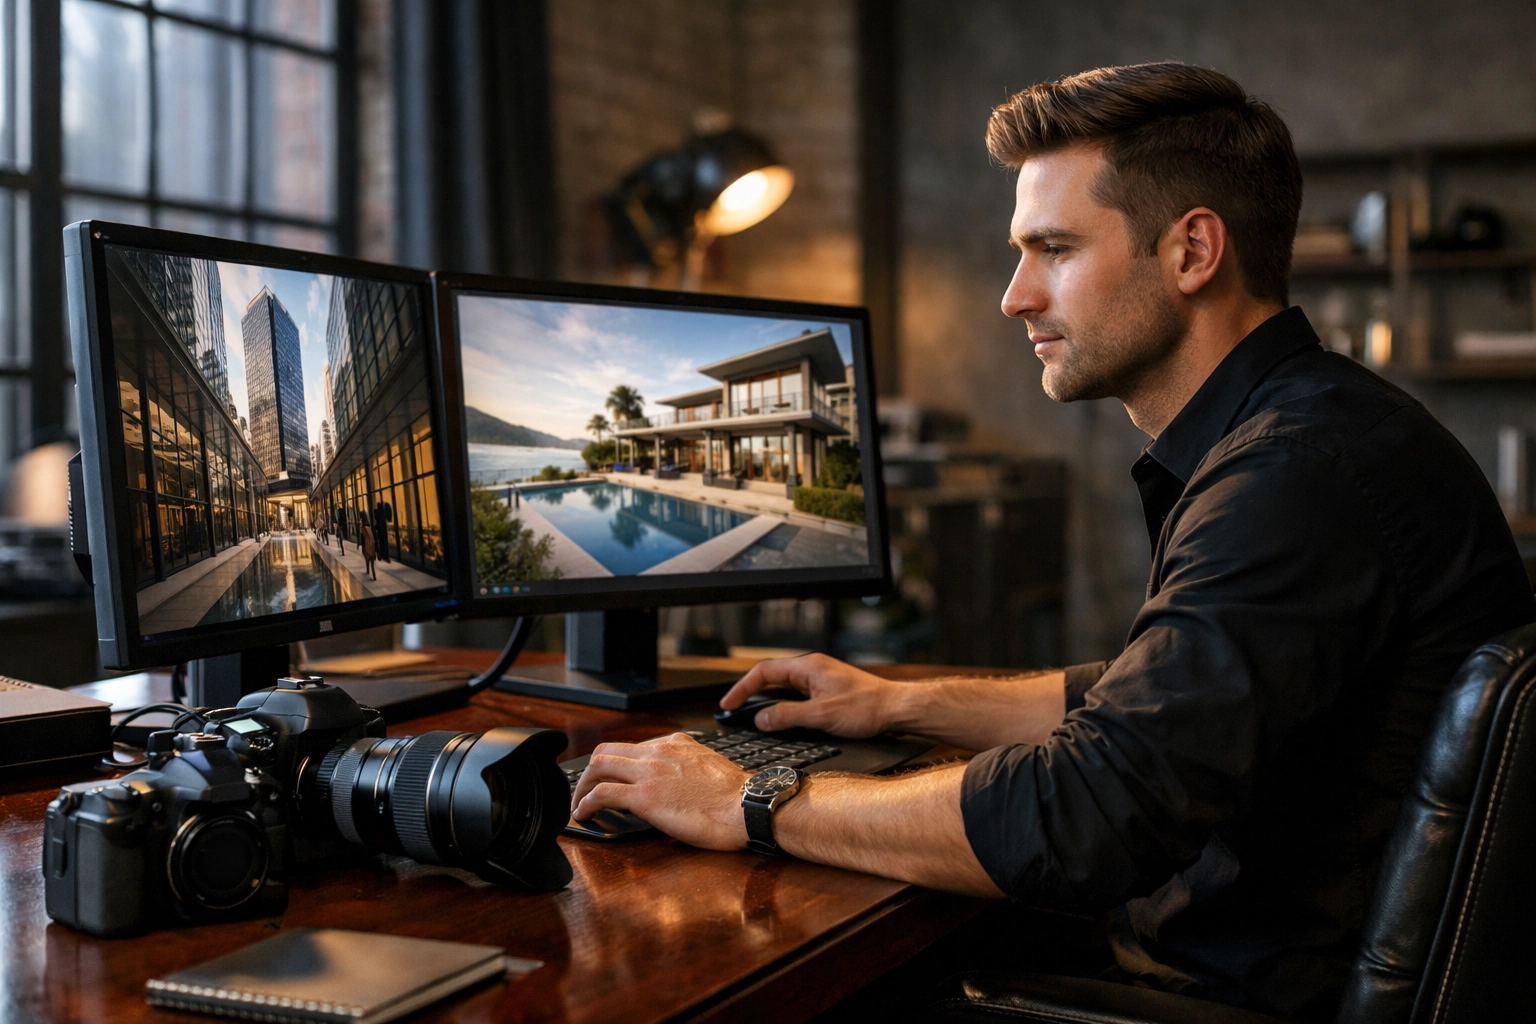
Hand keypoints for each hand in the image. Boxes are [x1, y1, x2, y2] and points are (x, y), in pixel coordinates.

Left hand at [570, 733, 749, 849]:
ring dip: (583, 786)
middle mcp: (659, 752)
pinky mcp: (644, 796)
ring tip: (580, 805)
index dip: (617, 764)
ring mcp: (650, 772)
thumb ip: (689, 768)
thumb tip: (679, 784)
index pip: (633, 747)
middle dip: (591, 772)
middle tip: (586, 790)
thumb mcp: (710, 768)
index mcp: (676, 744)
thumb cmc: (738, 797)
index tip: (612, 779)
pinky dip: (585, 804)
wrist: (748, 807)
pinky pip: (602, 794)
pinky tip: (583, 815)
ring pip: (598, 766)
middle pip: (607, 751)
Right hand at [720, 653, 903, 736]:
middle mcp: (812, 669)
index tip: (728, 704)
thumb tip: (761, 719)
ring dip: (767, 700)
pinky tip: (782, 719)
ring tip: (752, 716)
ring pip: (784, 687)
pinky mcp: (828, 691)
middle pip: (771, 677)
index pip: (764, 672)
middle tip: (734, 710)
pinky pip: (797, 695)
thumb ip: (788, 716)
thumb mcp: (822, 715)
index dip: (742, 688)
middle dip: (750, 693)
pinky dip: (784, 706)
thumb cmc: (868, 707)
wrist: (898, 709)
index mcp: (808, 667)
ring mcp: (820, 680)